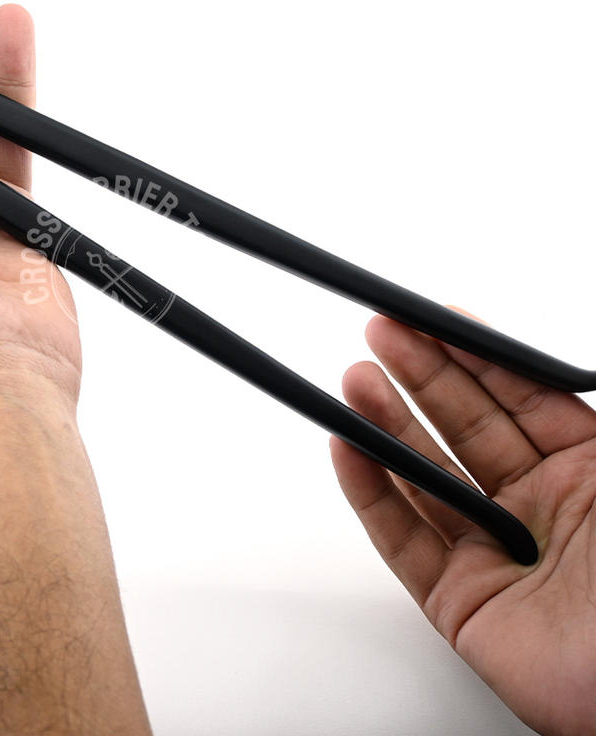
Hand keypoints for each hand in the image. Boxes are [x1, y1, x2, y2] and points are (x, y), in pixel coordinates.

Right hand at [332, 311, 595, 735]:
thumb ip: (582, 412)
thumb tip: (565, 364)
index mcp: (589, 476)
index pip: (519, 399)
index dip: (474, 355)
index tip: (434, 317)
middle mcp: (539, 511)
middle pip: (463, 427)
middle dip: (420, 375)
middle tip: (383, 335)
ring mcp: (496, 555)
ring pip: (426, 477)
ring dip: (384, 425)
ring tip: (355, 382)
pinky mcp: (460, 603)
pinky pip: (402, 541)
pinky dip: (370, 493)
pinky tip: (349, 449)